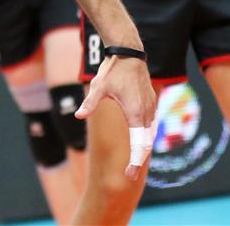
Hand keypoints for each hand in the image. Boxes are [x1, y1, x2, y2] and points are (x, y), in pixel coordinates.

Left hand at [76, 56, 156, 179]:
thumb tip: (78, 116)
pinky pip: (151, 123)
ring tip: (135, 161)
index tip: (130, 173)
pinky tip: (141, 140)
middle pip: (146, 142)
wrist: (129, 53)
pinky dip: (147, 135)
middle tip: (129, 175)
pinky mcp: (151, 102)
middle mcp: (146, 112)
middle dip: (138, 159)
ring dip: (144, 147)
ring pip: (150, 133)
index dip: (135, 160)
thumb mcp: (98, 87)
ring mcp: (151, 106)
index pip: (138, 143)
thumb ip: (90, 103)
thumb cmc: (113, 70)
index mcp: (135, 112)